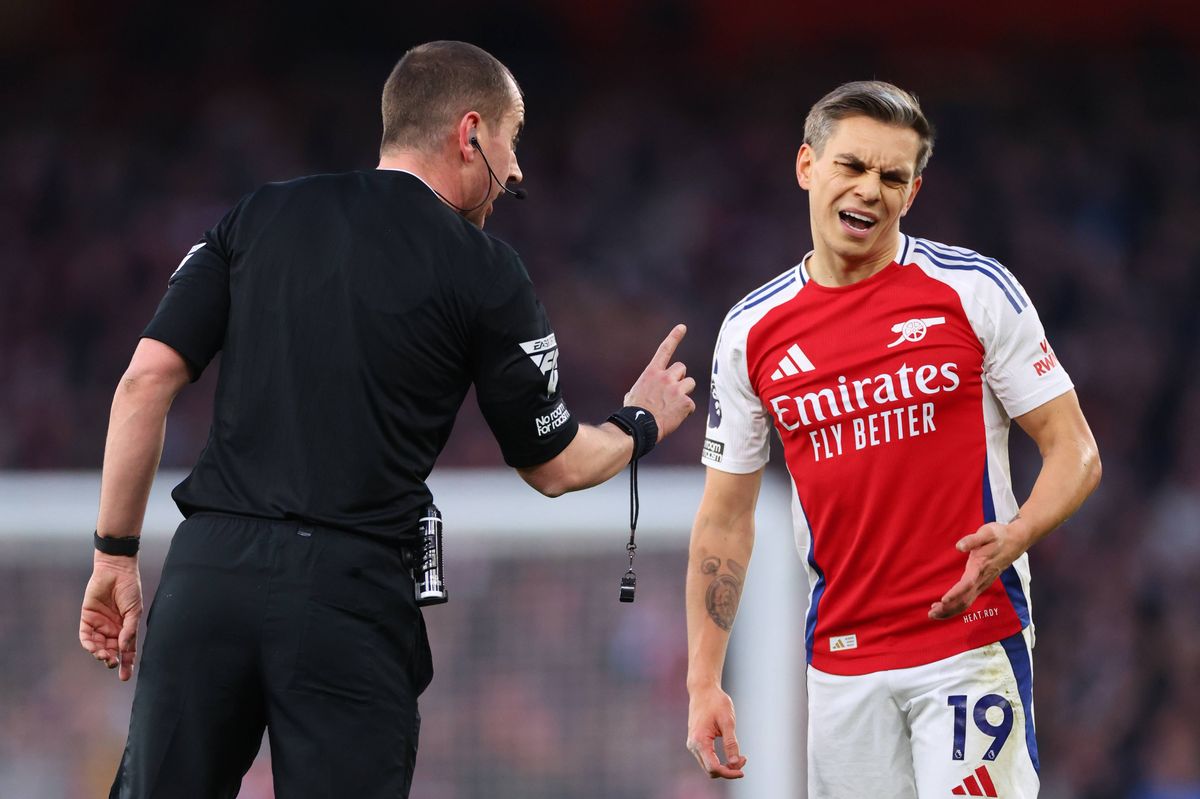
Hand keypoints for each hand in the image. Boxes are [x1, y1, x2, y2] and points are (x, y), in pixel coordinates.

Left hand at [79, 553, 142, 680]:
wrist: (116, 571)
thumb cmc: (130, 589)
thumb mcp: (134, 611)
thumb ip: (129, 629)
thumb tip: (124, 647)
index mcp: (126, 628)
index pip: (127, 650)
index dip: (127, 663)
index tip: (126, 677)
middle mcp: (113, 629)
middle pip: (112, 651)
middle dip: (112, 660)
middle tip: (113, 664)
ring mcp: (100, 625)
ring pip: (98, 646)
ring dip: (101, 653)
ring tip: (105, 656)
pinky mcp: (87, 618)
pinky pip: (86, 636)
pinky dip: (89, 644)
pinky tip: (95, 648)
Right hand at [625, 324, 695, 441]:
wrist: (638, 427)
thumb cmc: (633, 413)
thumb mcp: (633, 394)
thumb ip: (644, 387)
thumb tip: (641, 393)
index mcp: (651, 373)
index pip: (665, 350)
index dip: (674, 337)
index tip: (683, 327)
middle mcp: (665, 377)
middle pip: (682, 368)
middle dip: (679, 378)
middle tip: (672, 392)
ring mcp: (676, 389)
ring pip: (690, 383)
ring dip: (684, 393)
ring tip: (673, 406)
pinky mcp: (685, 402)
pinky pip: (691, 404)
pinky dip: (685, 411)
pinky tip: (674, 417)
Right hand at [686, 685, 746, 778]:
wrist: (703, 690)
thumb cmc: (716, 702)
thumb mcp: (727, 721)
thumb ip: (730, 743)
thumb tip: (734, 763)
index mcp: (699, 740)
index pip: (713, 767)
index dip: (729, 773)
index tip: (742, 771)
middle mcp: (693, 745)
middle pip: (710, 770)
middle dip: (728, 770)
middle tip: (744, 759)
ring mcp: (693, 744)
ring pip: (708, 766)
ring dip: (724, 766)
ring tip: (740, 757)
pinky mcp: (696, 742)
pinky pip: (707, 758)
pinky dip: (719, 760)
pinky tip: (730, 753)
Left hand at [929, 520, 1030, 619]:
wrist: (1016, 541)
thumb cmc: (999, 536)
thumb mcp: (986, 532)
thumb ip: (972, 540)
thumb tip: (958, 546)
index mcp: (981, 566)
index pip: (968, 583)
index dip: (956, 593)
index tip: (944, 600)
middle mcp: (982, 579)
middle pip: (965, 599)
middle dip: (949, 608)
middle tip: (931, 614)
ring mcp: (983, 584)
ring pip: (966, 602)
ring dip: (950, 610)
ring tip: (933, 614)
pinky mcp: (982, 584)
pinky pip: (968, 599)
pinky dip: (956, 606)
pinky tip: (944, 606)